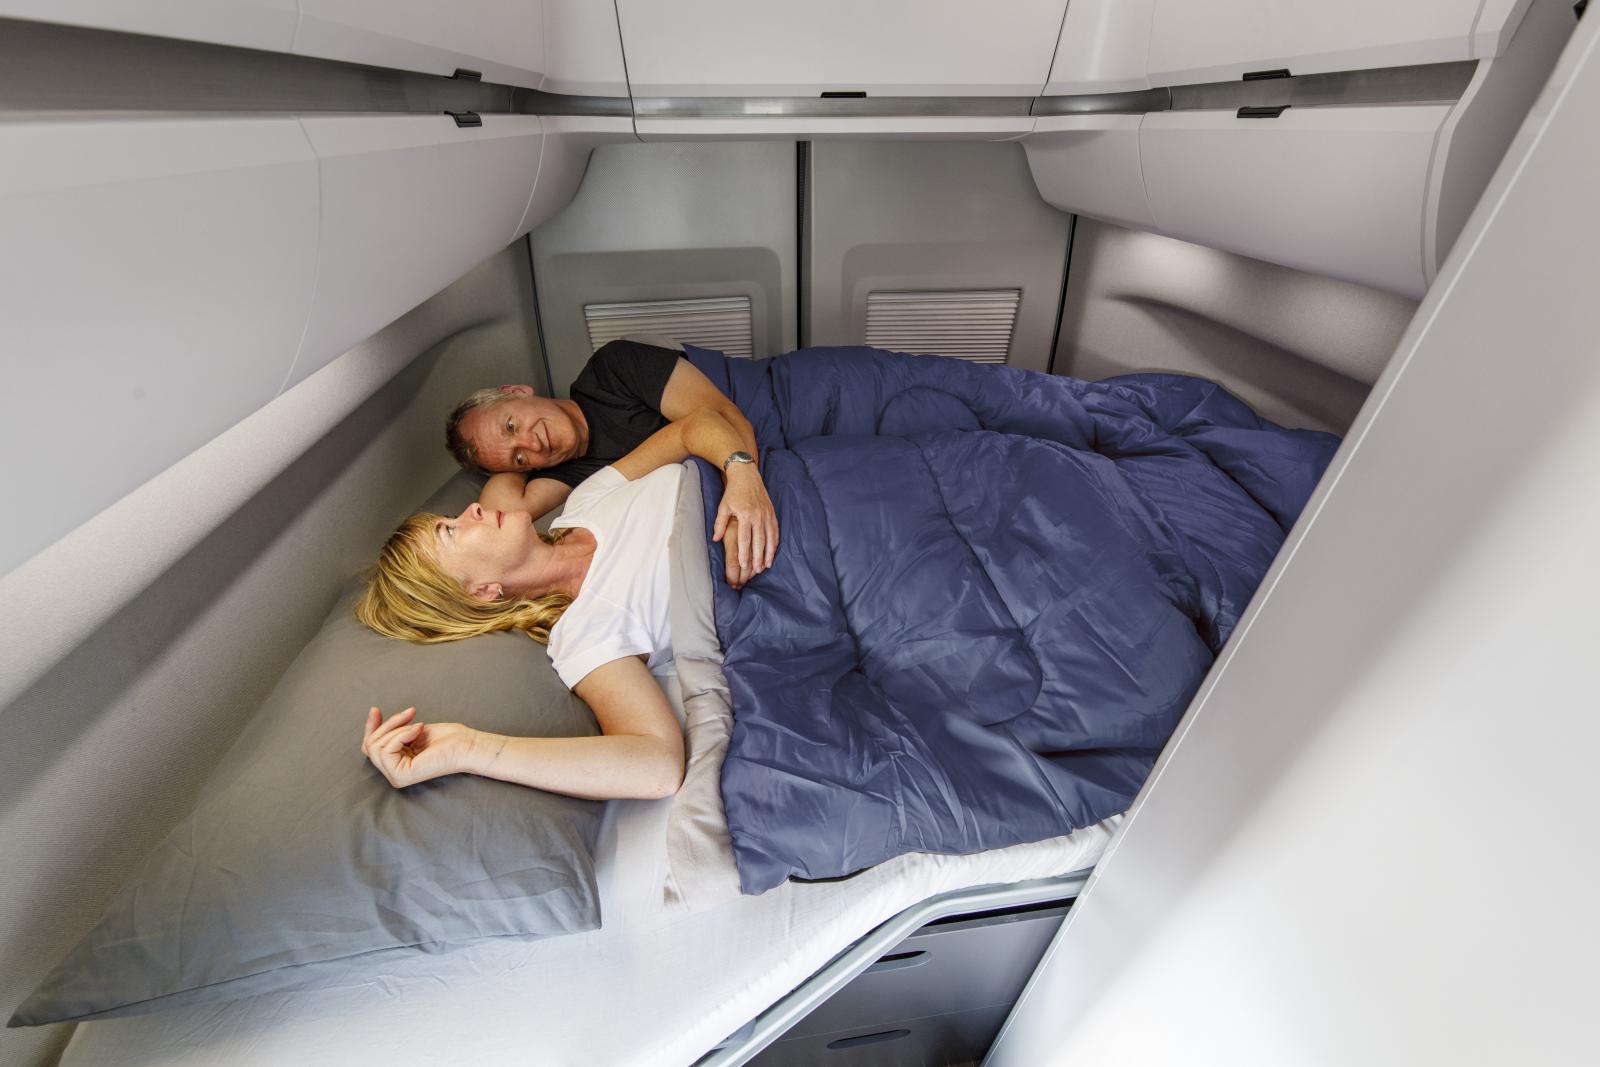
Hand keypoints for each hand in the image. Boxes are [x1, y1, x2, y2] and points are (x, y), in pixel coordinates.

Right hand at [361, 707, 480, 789]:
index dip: (371, 727)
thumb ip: (391, 727)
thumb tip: (373, 711)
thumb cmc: (447, 738)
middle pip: (371, 745)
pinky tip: (419, 730)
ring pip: (376, 746)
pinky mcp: (401, 776)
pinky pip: (387, 749)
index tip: (376, 709)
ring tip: (418, 725)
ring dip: (397, 728)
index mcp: (397, 764)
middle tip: (410, 714)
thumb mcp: (411, 728)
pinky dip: (402, 734)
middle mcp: (394, 774)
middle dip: (389, 724)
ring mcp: (396, 777)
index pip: (370, 747)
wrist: (466, 745)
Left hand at [713, 465, 778, 586]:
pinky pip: (775, 531)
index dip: (744, 553)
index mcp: (745, 514)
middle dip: (758, 557)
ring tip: (766, 565)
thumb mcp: (723, 506)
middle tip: (756, 570)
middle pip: (759, 541)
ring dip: (768, 553)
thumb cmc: (733, 491)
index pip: (745, 538)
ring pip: (769, 538)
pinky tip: (773, 552)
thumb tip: (715, 539)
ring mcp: (767, 515)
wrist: (747, 475)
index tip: (743, 565)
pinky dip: (775, 543)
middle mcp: (758, 516)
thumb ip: (720, 524)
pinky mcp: (772, 513)